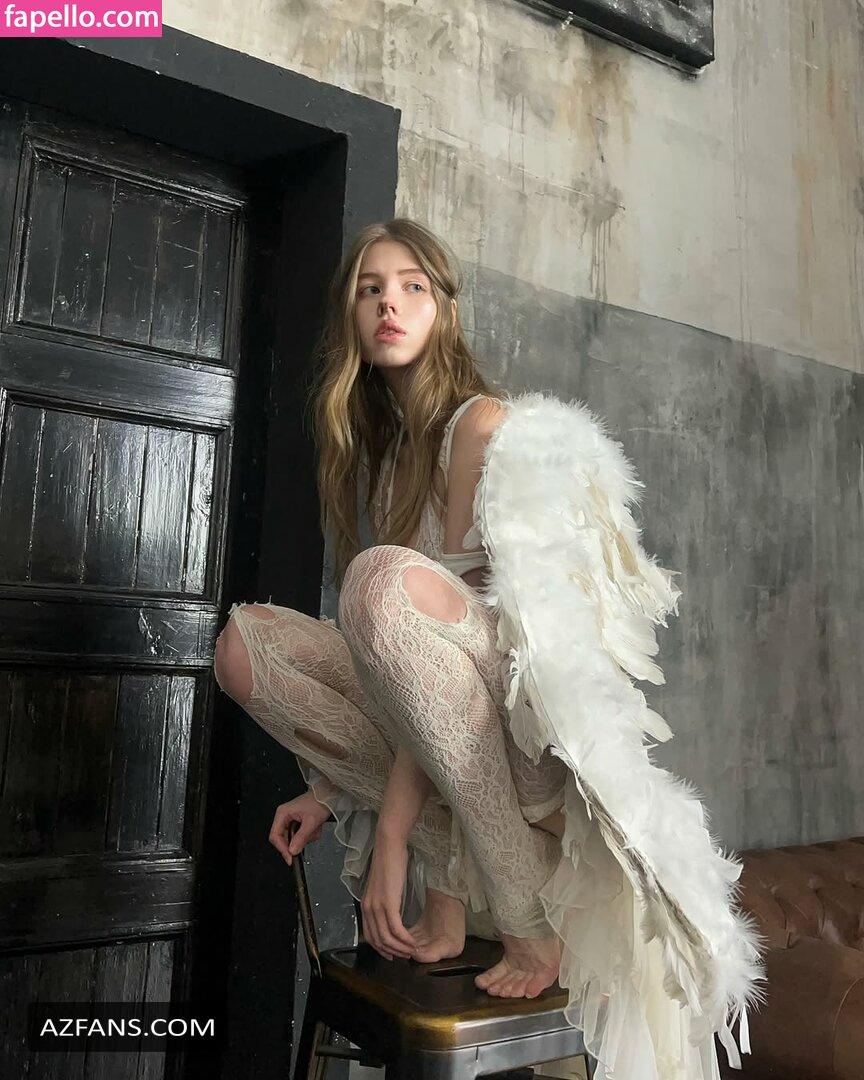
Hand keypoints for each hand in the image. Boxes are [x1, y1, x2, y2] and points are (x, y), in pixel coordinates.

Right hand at [269, 791, 330, 865]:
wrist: (329, 795)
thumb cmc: (320, 802)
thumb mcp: (311, 822)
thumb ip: (301, 837)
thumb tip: (292, 851)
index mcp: (283, 813)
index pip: (275, 836)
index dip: (282, 849)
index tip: (290, 858)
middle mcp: (284, 816)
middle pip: (283, 838)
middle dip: (297, 842)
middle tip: (305, 844)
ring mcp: (290, 820)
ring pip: (293, 838)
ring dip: (305, 838)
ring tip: (315, 830)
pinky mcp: (297, 822)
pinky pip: (299, 835)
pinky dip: (308, 835)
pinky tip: (315, 829)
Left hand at [360, 832, 416, 960]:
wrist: (389, 846)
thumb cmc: (389, 862)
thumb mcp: (383, 886)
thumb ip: (383, 901)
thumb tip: (392, 913)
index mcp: (366, 906)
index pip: (370, 936)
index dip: (382, 949)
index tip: (394, 954)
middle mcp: (368, 909)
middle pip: (378, 941)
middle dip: (393, 952)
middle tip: (406, 955)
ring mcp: (377, 907)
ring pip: (387, 938)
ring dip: (401, 948)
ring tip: (412, 950)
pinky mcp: (388, 903)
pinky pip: (396, 929)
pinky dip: (405, 938)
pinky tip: (413, 941)